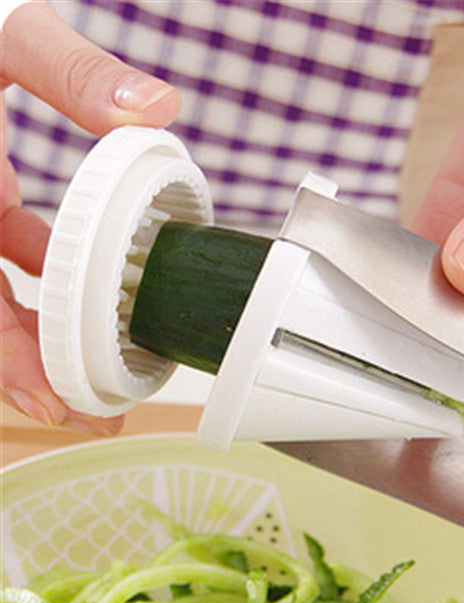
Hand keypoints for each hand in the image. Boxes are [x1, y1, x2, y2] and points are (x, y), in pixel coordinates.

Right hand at [1, 1, 179, 431]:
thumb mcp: (0, 33)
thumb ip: (70, 70)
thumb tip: (160, 108)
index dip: (5, 356)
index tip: (48, 400)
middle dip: (30, 374)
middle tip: (87, 417)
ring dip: (40, 344)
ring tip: (92, 385)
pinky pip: (6, 259)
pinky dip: (43, 286)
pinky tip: (89, 302)